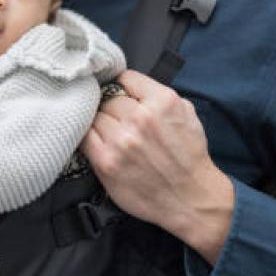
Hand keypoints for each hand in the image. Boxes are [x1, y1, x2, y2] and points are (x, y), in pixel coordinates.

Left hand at [82, 70, 233, 263]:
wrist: (191, 198)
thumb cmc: (189, 156)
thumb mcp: (186, 113)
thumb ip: (158, 95)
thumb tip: (130, 87)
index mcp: (162, 101)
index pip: (125, 77)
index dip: (122, 86)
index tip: (120, 93)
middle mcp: (140, 118)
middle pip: (108, 99)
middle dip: (112, 108)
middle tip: (120, 121)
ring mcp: (121, 140)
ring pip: (94, 116)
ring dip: (101, 124)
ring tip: (112, 135)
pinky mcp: (106, 162)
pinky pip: (84, 137)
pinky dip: (89, 137)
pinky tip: (100, 143)